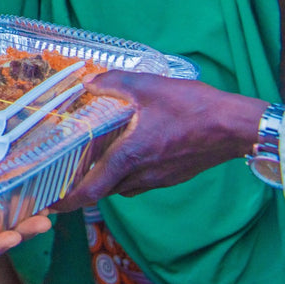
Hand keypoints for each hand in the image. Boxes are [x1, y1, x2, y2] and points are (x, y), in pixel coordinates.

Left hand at [49, 70, 265, 211]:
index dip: (67, 199)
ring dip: (107, 178)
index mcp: (129, 157)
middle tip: (67, 171)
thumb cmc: (192, 107)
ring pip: (122, 187)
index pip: (91, 190)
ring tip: (95, 159)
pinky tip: (129, 152)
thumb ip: (113, 83)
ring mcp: (158, 180)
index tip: (50, 202)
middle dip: (84, 185)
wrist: (234, 127)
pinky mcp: (172, 177)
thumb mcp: (148, 86)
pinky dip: (127, 174)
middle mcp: (141, 176)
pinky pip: (140, 182)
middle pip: (104, 190)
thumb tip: (88, 81)